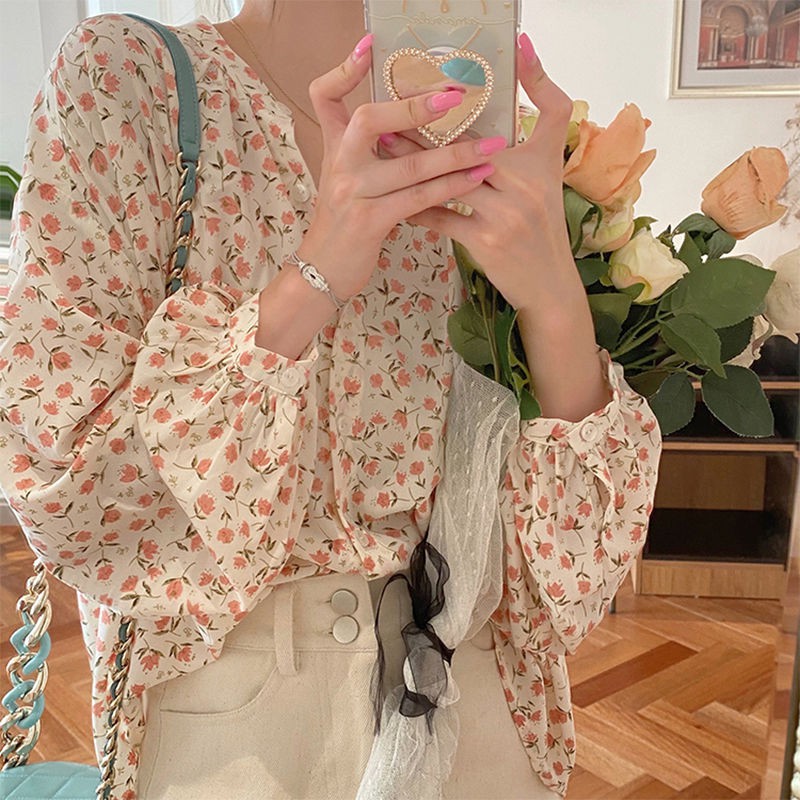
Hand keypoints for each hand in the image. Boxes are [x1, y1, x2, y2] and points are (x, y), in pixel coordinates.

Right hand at [299, 34, 501, 301]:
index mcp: (333, 147)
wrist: (322, 270)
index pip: (324, 95)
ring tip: (493, 143)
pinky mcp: (369, 222)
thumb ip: (365, 150)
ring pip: (408, 164)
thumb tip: (403, 122)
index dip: (343, 70)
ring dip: (454, 152)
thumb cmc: (344, 223)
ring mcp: (352, 193)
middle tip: (456, 93)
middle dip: (415, 105)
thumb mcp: (344, 179)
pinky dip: (450, 187)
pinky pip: (417, 199)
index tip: (368, 44)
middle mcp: (339, 164)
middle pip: (371, 119)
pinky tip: (475, 177)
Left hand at [381, 33, 578, 315]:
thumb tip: (524, 47)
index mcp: (537, 162)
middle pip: (463, 153)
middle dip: (424, 136)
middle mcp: (522, 188)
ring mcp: (503, 217)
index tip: (426, 91)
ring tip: (385, 151)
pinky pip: (443, 219)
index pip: (494, 128)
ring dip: (414, 168)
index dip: (458, 110)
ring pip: (449, 184)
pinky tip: (396, 195)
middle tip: (388, 119)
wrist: (550, 282)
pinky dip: (420, 206)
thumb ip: (547, 108)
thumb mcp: (552, 163)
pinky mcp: (485, 243)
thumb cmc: (547, 221)